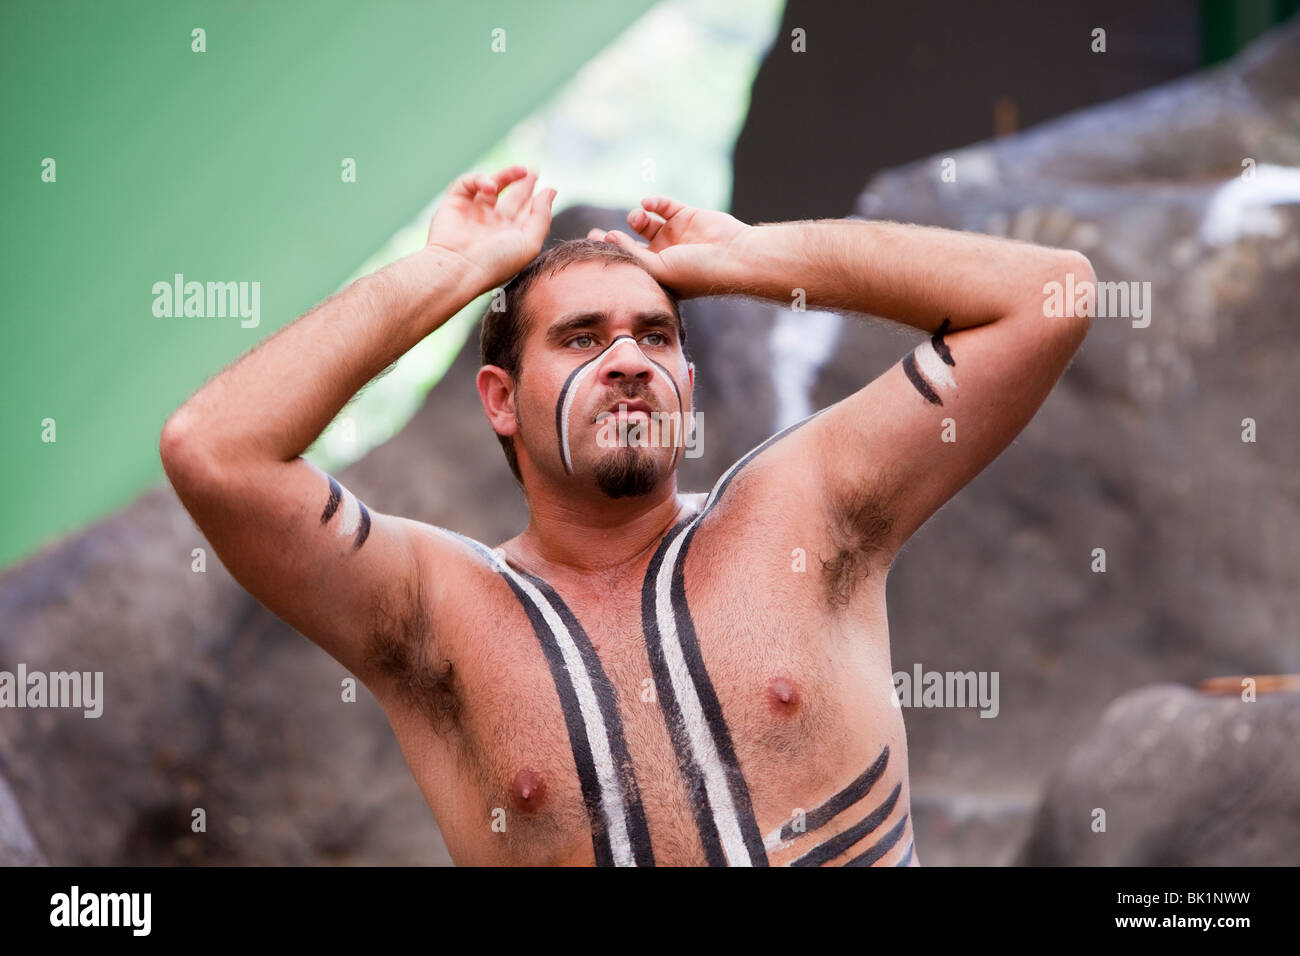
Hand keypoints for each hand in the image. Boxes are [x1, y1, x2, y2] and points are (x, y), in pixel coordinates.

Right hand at [427, 165, 556, 288]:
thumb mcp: (530, 243)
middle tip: (533, 172)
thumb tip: (550, 191)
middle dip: (522, 185)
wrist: (459, 268)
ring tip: (522, 170)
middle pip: (511, 200)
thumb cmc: (496, 261)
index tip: (549, 188)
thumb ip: (542, 217)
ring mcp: (473, 214)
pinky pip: (467, 183)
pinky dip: (479, 179)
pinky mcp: (454, 203)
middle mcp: (492, 226)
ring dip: (507, 175)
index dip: (537, 200)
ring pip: (491, 186)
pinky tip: (491, 187)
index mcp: (510, 238)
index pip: (526, 214)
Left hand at [587, 196, 749, 297]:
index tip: (591, 242)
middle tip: (595, 232)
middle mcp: (664, 255)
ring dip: (636, 218)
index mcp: (657, 275)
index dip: (609, 253)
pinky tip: (648, 205)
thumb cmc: (697, 272)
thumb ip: (633, 254)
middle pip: (630, 242)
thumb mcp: (659, 269)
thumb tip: (608, 236)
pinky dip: (653, 202)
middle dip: (614, 237)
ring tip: (638, 219)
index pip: (627, 263)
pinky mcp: (685, 215)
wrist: (734, 256)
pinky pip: (663, 205)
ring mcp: (675, 235)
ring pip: (644, 222)